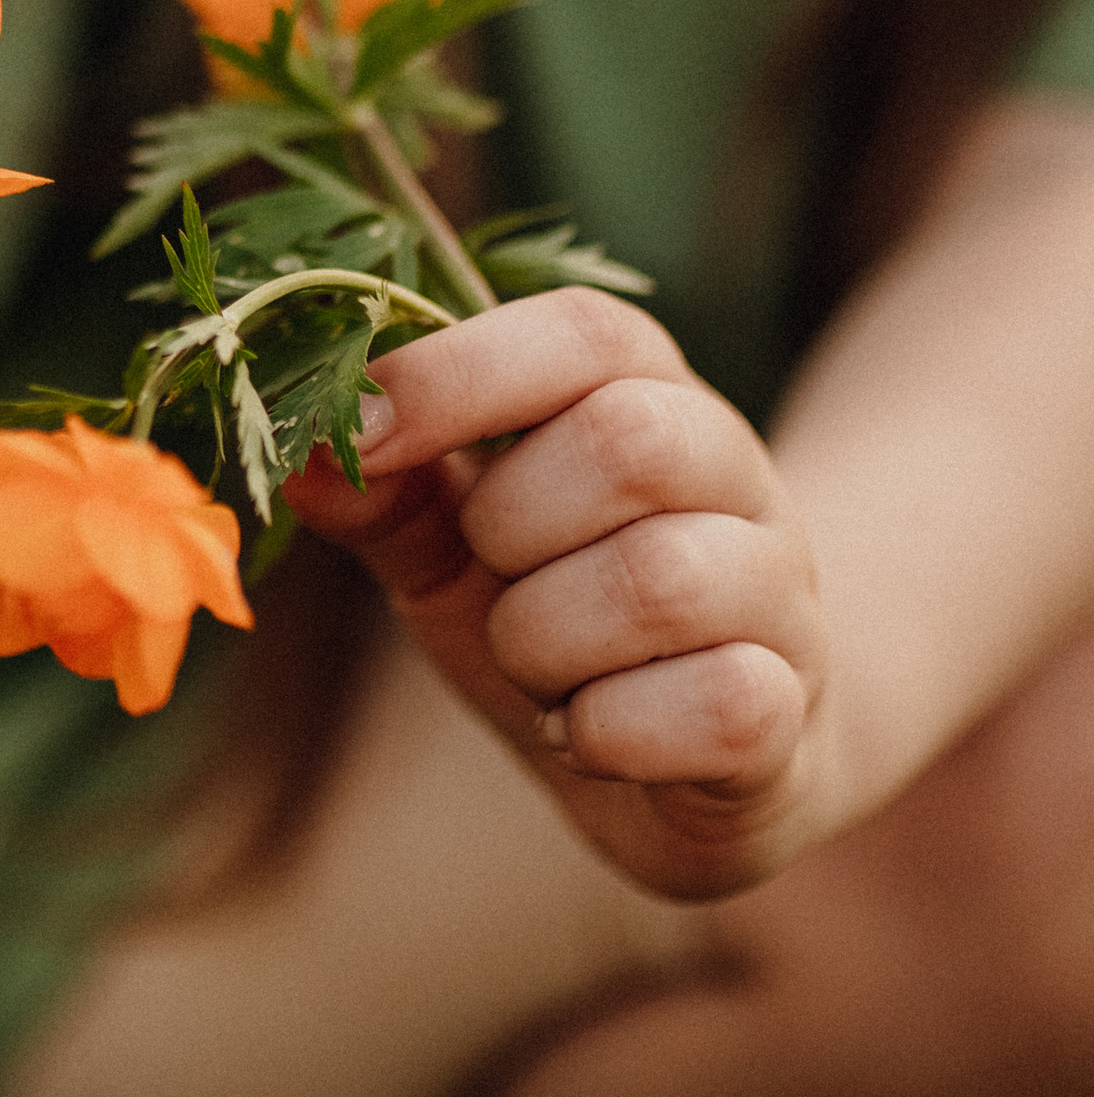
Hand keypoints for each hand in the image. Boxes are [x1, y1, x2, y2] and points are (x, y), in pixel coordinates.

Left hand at [287, 291, 830, 896]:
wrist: (693, 764)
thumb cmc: (559, 619)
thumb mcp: (452, 550)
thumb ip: (386, 496)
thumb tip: (302, 455)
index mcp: (648, 398)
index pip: (586, 332)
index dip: (459, 371)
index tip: (362, 429)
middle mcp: (735, 476)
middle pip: (632, 441)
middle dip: (511, 526)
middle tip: (495, 579)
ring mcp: (780, 593)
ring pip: (664, 581)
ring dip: (546, 644)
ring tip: (539, 671)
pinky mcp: (795, 713)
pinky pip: (721, 707)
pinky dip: (614, 735)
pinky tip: (590, 736)